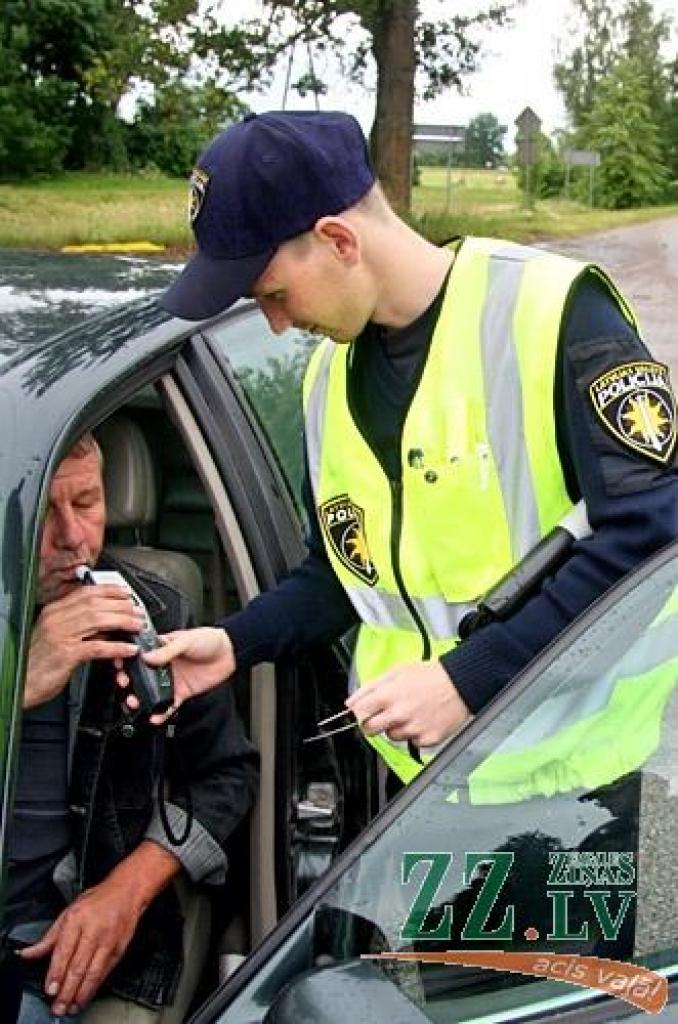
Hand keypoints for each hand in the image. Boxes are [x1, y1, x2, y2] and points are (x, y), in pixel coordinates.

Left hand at [19, 878, 141, 1014]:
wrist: (127, 892)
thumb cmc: (97, 901)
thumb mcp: (68, 913)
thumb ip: (48, 937)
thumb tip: (27, 953)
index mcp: (77, 919)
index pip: (64, 951)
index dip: (56, 972)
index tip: (50, 989)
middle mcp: (94, 930)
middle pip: (78, 965)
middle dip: (67, 990)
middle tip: (58, 1006)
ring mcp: (108, 941)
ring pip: (93, 972)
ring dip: (81, 993)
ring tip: (71, 1006)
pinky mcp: (119, 949)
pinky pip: (105, 972)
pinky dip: (94, 987)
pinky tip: (86, 996)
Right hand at [24, 586, 142, 708]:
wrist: (23, 683)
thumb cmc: (40, 663)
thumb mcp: (58, 637)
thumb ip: (79, 627)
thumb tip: (107, 623)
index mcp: (54, 612)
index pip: (86, 592)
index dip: (110, 591)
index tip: (126, 594)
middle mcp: (56, 619)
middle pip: (95, 603)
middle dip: (121, 606)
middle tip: (137, 612)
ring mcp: (60, 635)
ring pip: (97, 620)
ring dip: (122, 622)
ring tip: (137, 626)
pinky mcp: (65, 655)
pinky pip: (96, 647)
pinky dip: (116, 647)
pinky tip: (128, 649)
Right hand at [115, 627, 235, 721]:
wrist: (229, 652)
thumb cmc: (209, 639)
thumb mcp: (186, 640)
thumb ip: (166, 650)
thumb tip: (147, 657)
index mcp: (161, 648)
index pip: (139, 656)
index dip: (127, 662)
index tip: (119, 666)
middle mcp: (164, 665)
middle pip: (140, 677)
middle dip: (129, 683)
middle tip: (124, 685)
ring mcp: (172, 680)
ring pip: (151, 693)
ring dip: (141, 699)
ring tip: (135, 702)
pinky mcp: (182, 692)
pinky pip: (168, 705)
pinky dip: (161, 713)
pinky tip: (154, 716)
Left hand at [345, 661, 470, 747]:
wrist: (460, 684)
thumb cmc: (430, 675)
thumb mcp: (396, 672)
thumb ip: (370, 687)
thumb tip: (351, 702)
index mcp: (389, 695)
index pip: (359, 713)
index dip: (360, 712)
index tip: (364, 712)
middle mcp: (399, 714)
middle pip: (370, 730)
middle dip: (372, 724)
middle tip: (384, 715)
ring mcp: (413, 729)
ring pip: (392, 737)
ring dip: (396, 728)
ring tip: (410, 713)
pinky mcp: (427, 739)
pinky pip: (412, 742)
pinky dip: (415, 734)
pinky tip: (423, 720)